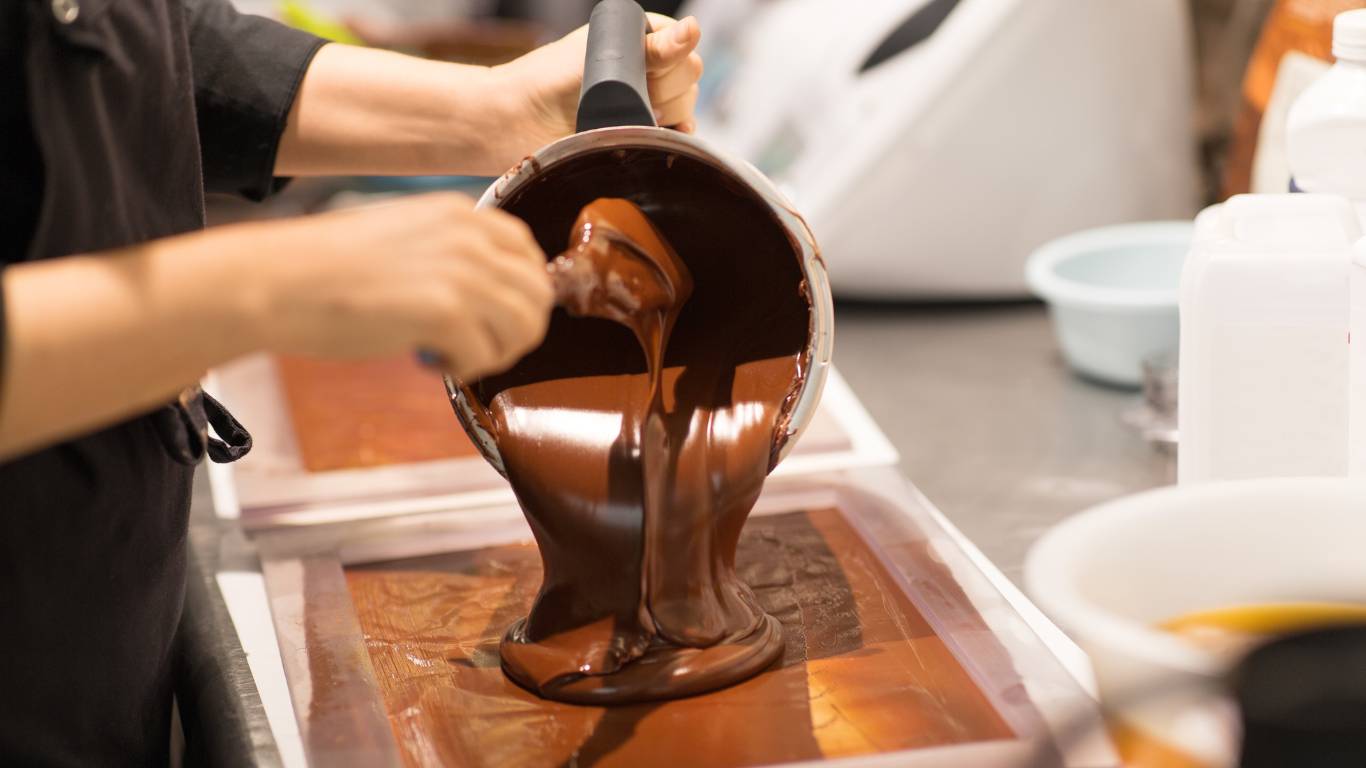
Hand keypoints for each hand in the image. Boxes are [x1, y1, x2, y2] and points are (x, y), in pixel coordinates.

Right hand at [249, 192, 552, 379]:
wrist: (276, 282)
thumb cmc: (327, 268)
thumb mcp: (405, 236)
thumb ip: (452, 253)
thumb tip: (493, 292)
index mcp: (460, 213)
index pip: (529, 253)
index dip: (520, 293)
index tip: (491, 317)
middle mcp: (468, 236)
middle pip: (538, 295)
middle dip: (515, 330)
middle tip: (474, 345)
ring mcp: (460, 271)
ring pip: (524, 327)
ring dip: (494, 352)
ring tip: (452, 353)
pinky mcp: (443, 311)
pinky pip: (486, 355)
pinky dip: (462, 369)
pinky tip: (427, 359)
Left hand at [491, 14, 702, 163]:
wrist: (516, 123)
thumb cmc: (549, 81)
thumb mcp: (603, 56)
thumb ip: (651, 47)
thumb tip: (693, 29)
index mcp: (636, 38)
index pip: (683, 45)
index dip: (672, 61)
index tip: (646, 72)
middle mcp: (643, 67)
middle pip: (689, 77)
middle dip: (670, 90)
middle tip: (637, 98)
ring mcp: (643, 101)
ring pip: (686, 105)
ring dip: (669, 114)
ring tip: (636, 117)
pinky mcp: (638, 133)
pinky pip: (675, 135)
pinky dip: (675, 136)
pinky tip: (663, 134)